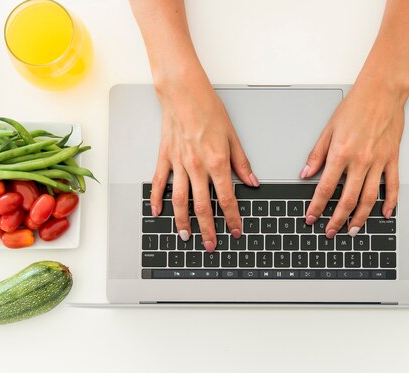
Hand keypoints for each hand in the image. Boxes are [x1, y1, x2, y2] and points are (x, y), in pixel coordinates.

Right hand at [151, 80, 258, 251]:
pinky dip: (156, 199)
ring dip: (182, 221)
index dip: (232, 218)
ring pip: (180, 200)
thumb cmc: (208, 109)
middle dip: (208, 229)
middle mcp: (196, 167)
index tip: (235, 230)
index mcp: (216, 162)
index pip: (226, 198)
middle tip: (211, 245)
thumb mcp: (232, 136)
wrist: (183, 92)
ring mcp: (178, 164)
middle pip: (202, 206)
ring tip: (186, 236)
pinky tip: (157, 212)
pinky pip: (158, 183)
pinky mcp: (164, 158)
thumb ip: (241, 162)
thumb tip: (252, 182)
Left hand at [301, 80, 407, 237]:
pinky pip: (392, 186)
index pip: (326, 188)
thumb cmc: (355, 106)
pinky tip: (384, 213)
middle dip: (337, 219)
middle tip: (330, 231)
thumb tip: (305, 174)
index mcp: (341, 153)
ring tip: (352, 230)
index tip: (311, 218)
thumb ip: (317, 154)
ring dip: (360, 218)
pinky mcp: (392, 159)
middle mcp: (360, 161)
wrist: (382, 92)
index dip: (317, 206)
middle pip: (347, 199)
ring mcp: (378, 162)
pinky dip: (389, 202)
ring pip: (369, 198)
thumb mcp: (328, 129)